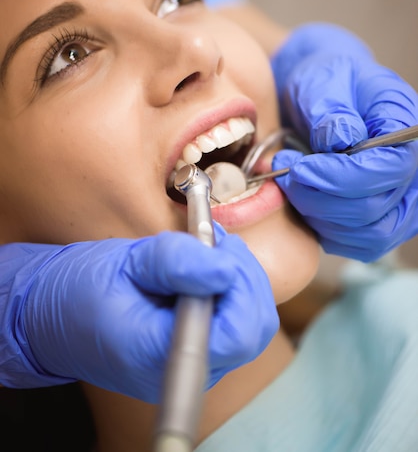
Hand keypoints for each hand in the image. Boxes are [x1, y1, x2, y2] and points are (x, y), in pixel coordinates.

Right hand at [1, 226, 277, 401]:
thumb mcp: (124, 262)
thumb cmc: (79, 289)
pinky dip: (232, 288)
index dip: (240, 287)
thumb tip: (226, 267)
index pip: (236, 334)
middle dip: (246, 279)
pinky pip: (233, 321)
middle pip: (252, 330)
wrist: (52, 316)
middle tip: (219, 244)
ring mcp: (192, 365)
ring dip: (241, 280)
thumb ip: (176, 262)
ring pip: (249, 324)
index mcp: (161, 354)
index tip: (220, 251)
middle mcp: (184, 370)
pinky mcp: (194, 351)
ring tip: (211, 250)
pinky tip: (209, 265)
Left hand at [271, 22, 417, 260]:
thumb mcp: (322, 81)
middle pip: (377, 207)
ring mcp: (402, 198)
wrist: (325, 96)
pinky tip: (304, 200)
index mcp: (406, 125)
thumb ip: (331, 109)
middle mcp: (414, 167)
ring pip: (369, 234)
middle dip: (321, 198)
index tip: (299, 168)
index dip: (341, 177)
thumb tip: (341, 139)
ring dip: (320, 217)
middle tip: (284, 173)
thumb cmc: (326, 83)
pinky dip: (326, 229)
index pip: (390, 168)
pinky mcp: (382, 218)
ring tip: (290, 184)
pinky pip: (359, 243)